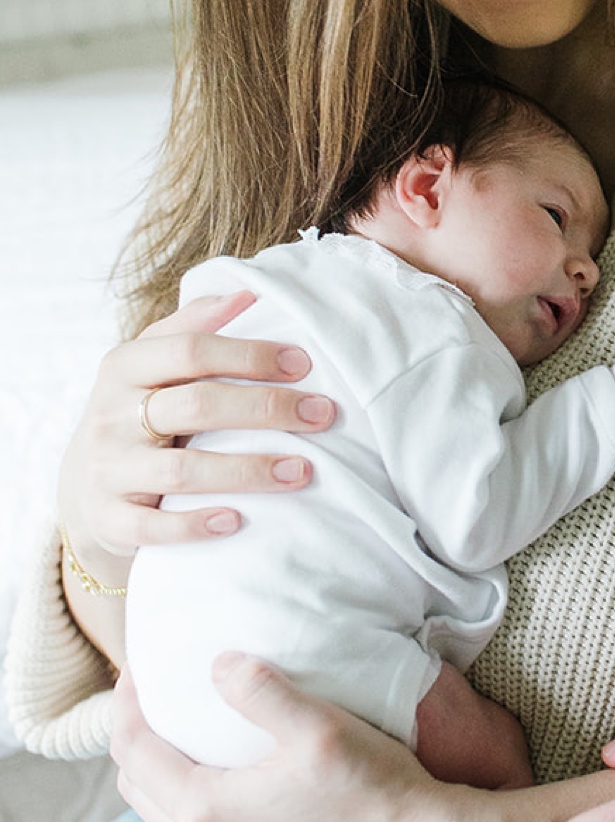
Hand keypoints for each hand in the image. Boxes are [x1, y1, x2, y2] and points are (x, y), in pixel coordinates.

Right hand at [57, 290, 335, 580]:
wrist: (84, 486)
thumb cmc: (137, 411)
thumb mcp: (151, 364)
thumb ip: (194, 327)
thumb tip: (249, 293)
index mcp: (125, 366)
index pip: (191, 350)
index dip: (251, 355)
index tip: (304, 364)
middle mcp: (110, 415)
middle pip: (197, 405)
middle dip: (267, 408)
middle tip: (324, 415)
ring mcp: (108, 470)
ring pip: (182, 470)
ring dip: (249, 470)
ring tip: (303, 471)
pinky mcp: (111, 520)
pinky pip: (153, 528)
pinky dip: (195, 525)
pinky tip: (238, 522)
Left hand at [111, 658, 478, 821]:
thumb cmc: (375, 788)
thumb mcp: (317, 725)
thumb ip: (259, 689)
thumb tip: (218, 664)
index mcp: (205, 812)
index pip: (133, 750)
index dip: (127, 702)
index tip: (139, 667)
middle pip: (139, 788)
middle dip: (138, 737)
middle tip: (157, 696)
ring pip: (169, 819)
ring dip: (167, 774)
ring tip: (191, 733)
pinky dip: (199, 807)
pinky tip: (233, 782)